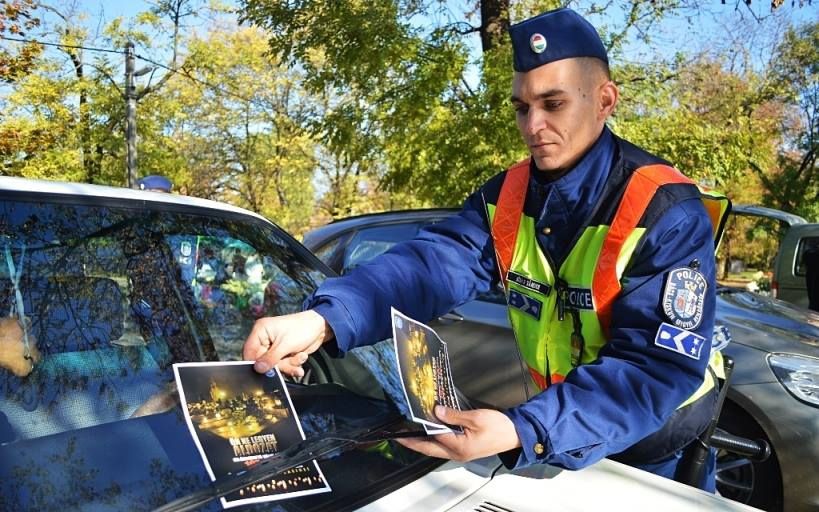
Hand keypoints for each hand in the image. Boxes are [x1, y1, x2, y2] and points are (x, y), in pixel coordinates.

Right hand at [242, 310, 332, 376]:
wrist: (321, 327)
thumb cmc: (302, 329)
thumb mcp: (285, 345)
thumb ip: (270, 358)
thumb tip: (258, 369)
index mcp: (260, 331)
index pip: (249, 352)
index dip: (256, 364)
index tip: (265, 371)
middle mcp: (265, 338)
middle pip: (262, 362)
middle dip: (279, 365)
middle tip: (290, 363)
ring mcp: (274, 346)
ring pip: (274, 365)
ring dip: (288, 365)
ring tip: (299, 357)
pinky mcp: (282, 353)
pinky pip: (283, 365)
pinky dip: (292, 365)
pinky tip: (301, 358)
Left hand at [397, 406, 520, 461]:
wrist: (515, 435)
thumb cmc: (499, 427)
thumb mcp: (476, 417)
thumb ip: (454, 415)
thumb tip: (437, 412)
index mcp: (459, 447)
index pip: (432, 438)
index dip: (417, 431)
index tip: (403, 427)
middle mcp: (457, 453)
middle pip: (428, 449)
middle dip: (412, 443)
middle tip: (398, 437)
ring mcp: (460, 453)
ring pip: (435, 449)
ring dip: (422, 442)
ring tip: (410, 433)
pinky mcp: (464, 450)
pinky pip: (443, 446)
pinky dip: (434, 440)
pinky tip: (430, 432)